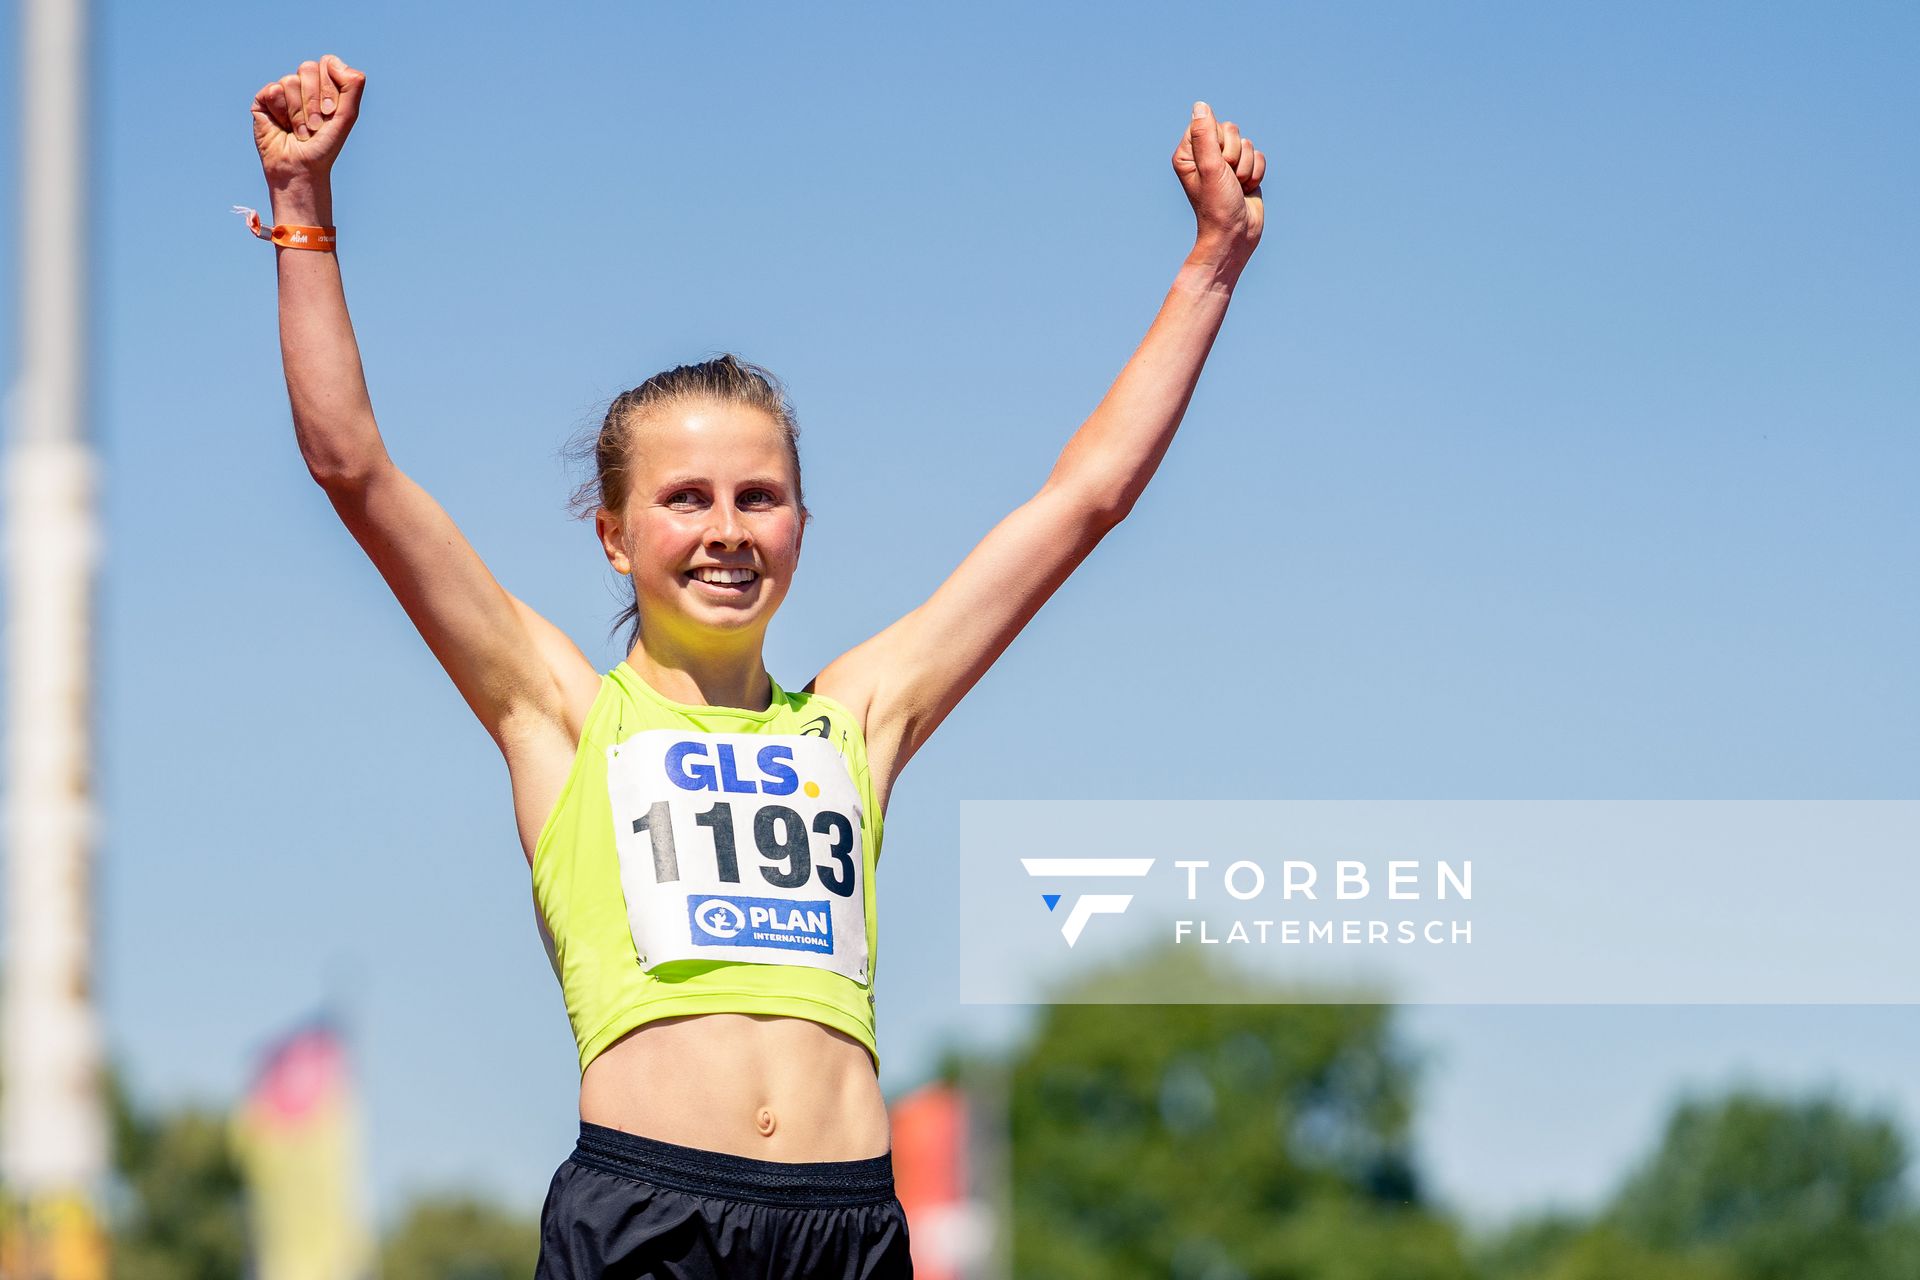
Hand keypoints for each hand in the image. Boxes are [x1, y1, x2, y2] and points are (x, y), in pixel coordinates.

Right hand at [251, 55, 365, 189]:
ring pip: (290, 80)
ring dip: (299, 112)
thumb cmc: (324, 144)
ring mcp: (282, 90)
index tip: (330, 111)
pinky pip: (274, 91)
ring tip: (300, 130)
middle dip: (314, 100)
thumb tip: (333, 61)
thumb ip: (353, 86)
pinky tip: (282, 126)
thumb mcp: (347, 115)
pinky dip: (282, 113)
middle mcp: (303, 84)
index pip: (327, 63)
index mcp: (324, 84)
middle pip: (307, 68)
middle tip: (315, 125)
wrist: (301, 166)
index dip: (329, 87)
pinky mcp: (264, 98)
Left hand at [1172, 102, 1265, 264]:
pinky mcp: (1244, 170)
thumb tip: (1200, 105)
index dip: (1218, 142)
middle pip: (1230, 129)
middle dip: (1234, 155)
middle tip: (1227, 178)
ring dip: (1246, 167)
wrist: (1236, 235)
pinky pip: (1259, 155)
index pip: (1209, 123)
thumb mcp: (1210, 167)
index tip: (1215, 165)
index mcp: (1189, 153)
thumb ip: (1205, 134)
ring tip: (1237, 187)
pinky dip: (1257, 173)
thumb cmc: (1217, 205)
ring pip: (1247, 143)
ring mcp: (1225, 163)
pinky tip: (1247, 189)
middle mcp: (1206, 155)